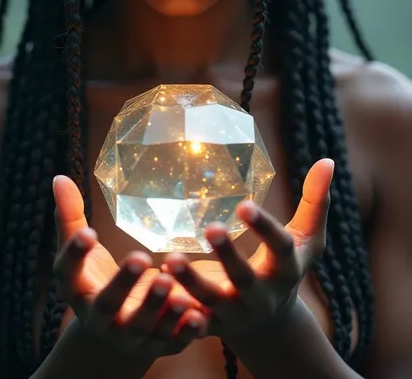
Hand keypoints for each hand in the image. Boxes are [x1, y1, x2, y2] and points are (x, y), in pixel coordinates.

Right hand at [52, 175, 206, 359]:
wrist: (113, 336)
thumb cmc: (96, 280)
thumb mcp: (81, 253)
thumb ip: (71, 217)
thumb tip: (59, 177)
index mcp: (77, 290)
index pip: (69, 272)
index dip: (76, 254)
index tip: (88, 231)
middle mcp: (100, 318)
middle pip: (108, 304)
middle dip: (123, 284)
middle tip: (140, 256)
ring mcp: (129, 337)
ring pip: (143, 326)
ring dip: (158, 307)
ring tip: (172, 282)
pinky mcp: (158, 346)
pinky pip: (173, 341)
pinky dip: (185, 331)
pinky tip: (200, 314)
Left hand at [163, 158, 334, 340]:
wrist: (270, 324)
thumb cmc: (287, 266)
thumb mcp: (307, 239)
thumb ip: (315, 202)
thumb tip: (328, 160)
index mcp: (285, 269)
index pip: (279, 248)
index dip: (264, 228)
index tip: (245, 205)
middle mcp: (261, 294)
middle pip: (244, 278)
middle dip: (228, 256)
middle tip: (210, 228)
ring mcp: (235, 312)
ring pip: (211, 300)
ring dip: (190, 282)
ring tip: (169, 260)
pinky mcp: (210, 324)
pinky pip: (190, 320)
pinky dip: (174, 310)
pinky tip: (156, 288)